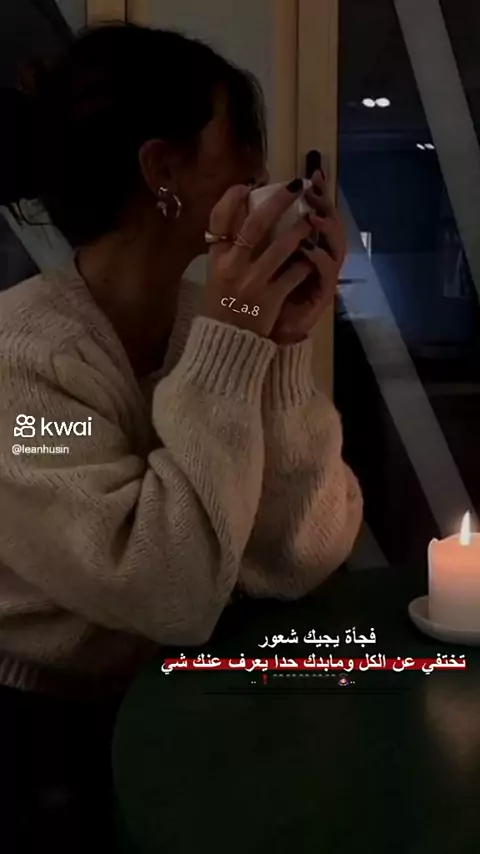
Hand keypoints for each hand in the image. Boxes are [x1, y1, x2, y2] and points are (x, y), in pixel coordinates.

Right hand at [202, 179, 315, 337]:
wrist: (228, 344)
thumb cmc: (223, 306)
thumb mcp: (216, 275)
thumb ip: (227, 250)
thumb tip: (244, 215)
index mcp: (217, 259)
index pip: (218, 219)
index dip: (233, 198)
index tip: (248, 185)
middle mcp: (233, 267)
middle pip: (255, 225)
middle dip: (278, 201)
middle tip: (295, 186)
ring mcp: (253, 283)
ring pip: (281, 247)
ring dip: (300, 230)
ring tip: (312, 219)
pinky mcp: (271, 299)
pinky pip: (294, 274)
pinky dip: (306, 263)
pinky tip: (313, 257)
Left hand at [270, 170, 345, 344]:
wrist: (258, 337)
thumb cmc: (255, 298)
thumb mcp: (253, 260)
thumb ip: (255, 233)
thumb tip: (242, 195)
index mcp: (302, 245)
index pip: (317, 212)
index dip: (318, 193)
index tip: (312, 174)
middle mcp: (316, 256)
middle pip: (331, 223)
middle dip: (324, 203)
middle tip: (313, 188)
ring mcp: (322, 277)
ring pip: (335, 246)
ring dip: (325, 229)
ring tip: (313, 216)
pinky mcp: (322, 296)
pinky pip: (325, 276)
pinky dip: (318, 262)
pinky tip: (309, 251)